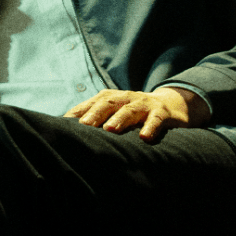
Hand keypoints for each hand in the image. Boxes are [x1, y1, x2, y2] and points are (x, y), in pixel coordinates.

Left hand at [65, 87, 210, 142]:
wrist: (171, 105)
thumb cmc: (135, 113)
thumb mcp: (116, 113)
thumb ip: (96, 118)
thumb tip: (67, 131)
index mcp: (112, 98)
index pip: (92, 104)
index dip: (78, 112)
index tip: (64, 124)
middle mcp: (126, 98)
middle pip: (108, 103)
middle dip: (95, 114)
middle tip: (84, 126)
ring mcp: (144, 104)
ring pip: (130, 109)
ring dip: (120, 119)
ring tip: (110, 129)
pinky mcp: (162, 113)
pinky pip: (156, 119)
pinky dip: (151, 127)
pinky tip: (145, 137)